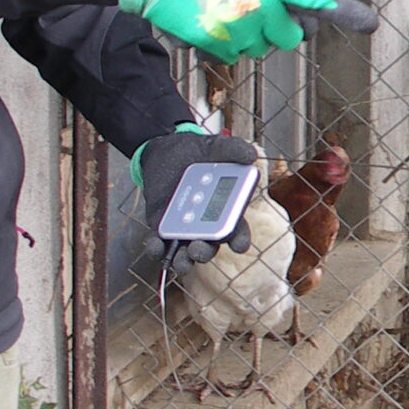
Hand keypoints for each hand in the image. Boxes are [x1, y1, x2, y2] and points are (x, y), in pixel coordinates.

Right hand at [119, 0, 336, 62]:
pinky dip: (223, 45)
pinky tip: (209, 20)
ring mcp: (237, 28)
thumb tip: (295, 15)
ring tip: (225, 8)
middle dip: (278, 30)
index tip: (369, 23)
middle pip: (288, 39)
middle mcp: (259, 6)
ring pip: (258, 50)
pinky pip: (231, 56)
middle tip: (257, 11)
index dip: (340, 11)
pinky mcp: (214, 44)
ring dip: (248, 37)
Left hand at [136, 128, 258, 261]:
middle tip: (199, 248)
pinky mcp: (161, 227)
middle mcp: (206, 224)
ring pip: (186, 254)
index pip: (236, 231)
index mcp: (226, 210)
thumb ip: (234, 149)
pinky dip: (157, 250)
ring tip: (182, 259)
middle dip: (206, 253)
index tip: (238, 245)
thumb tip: (252, 155)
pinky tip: (156, 245)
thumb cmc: (197, 152)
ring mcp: (183, 229)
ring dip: (185, 261)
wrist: (166, 150)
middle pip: (210, 248)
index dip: (239, 240)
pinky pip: (160, 245)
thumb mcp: (215, 146)